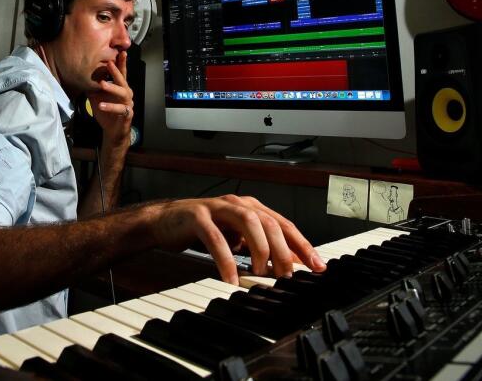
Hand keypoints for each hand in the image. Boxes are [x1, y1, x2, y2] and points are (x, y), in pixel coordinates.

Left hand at [87, 50, 132, 147]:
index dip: (121, 63)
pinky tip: (100, 105)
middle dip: (116, 71)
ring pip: (123, 93)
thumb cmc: (107, 111)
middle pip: (123, 80)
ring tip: (102, 84)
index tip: (121, 51)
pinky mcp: (127, 114)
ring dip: (112, 88)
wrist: (112, 131)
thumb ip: (92, 86)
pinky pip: (120, 109)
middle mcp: (126, 93)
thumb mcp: (96, 97)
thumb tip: (81, 75)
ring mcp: (128, 104)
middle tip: (109, 63)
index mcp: (120, 87)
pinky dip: (110, 107)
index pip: (121, 73)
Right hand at [145, 194, 325, 284]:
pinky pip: (215, 238)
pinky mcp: (197, 217)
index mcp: (250, 207)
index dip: (302, 245)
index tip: (317, 266)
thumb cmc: (202, 229)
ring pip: (248, 222)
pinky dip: (226, 259)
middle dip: (283, 250)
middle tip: (287, 274)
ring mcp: (217, 208)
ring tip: (261, 272)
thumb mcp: (237, 239)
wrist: (164, 221)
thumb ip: (261, 247)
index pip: (284, 224)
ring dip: (260, 249)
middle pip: (269, 222)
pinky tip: (231, 277)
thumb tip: (290, 262)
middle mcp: (237, 203)